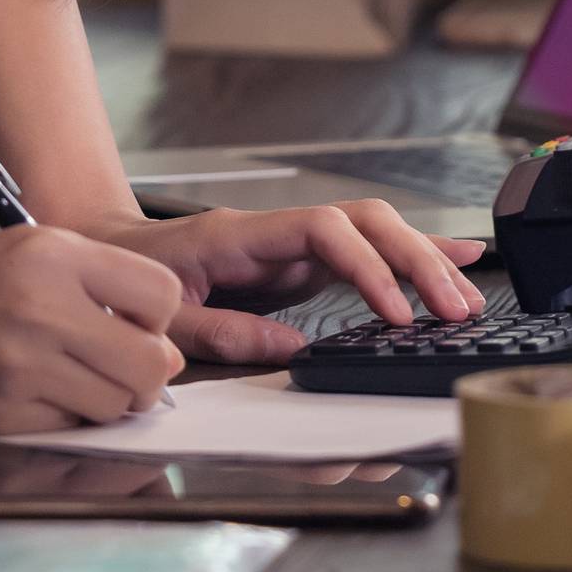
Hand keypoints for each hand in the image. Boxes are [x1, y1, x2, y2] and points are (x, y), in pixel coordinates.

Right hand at [0, 227, 188, 432]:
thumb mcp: (15, 252)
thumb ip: (90, 284)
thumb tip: (160, 341)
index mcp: (52, 253)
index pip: (162, 295)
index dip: (157, 320)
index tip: (134, 328)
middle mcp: (44, 304)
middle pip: (153, 362)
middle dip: (143, 374)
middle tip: (112, 369)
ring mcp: (20, 363)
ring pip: (117, 404)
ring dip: (103, 402)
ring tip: (63, 381)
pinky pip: (68, 428)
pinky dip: (61, 421)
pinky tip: (27, 398)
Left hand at [77, 201, 489, 363]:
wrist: (105, 246)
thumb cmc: (129, 277)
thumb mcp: (166, 314)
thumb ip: (223, 330)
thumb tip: (292, 348)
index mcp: (241, 234)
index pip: (323, 232)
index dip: (367, 269)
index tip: (396, 313)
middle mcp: (276, 230)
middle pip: (366, 223)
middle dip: (417, 261)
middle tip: (454, 310)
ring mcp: (292, 243)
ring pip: (374, 233)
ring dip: (424, 261)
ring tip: (466, 300)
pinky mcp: (301, 262)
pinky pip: (365, 250)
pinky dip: (411, 254)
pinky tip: (456, 257)